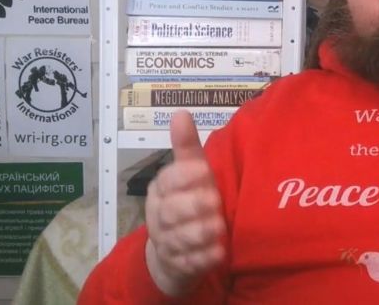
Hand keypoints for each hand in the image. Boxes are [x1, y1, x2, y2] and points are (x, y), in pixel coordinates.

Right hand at [145, 111, 226, 295]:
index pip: (167, 181)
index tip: (204, 171)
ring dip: (198, 233)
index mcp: (162, 190)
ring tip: (218, 227)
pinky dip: (203, 259)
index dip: (184, 176)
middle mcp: (160, 217)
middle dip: (192, 206)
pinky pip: (189, 264)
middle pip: (170, 211)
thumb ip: (186, 147)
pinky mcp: (180, 266)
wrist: (171, 252)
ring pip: (178, 239)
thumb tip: (180, 112)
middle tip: (214, 201)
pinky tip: (218, 253)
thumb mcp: (190, 172)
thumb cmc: (186, 201)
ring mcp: (168, 243)